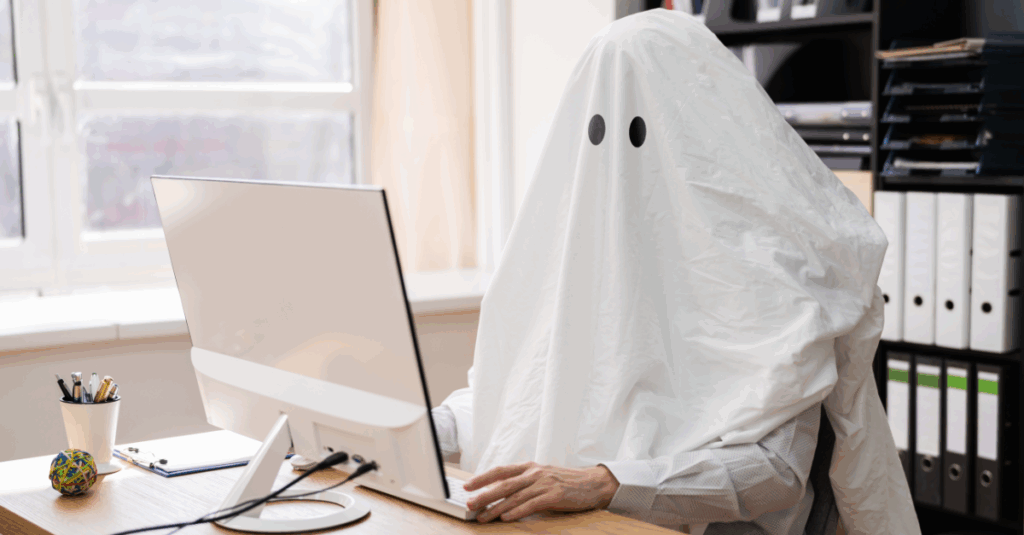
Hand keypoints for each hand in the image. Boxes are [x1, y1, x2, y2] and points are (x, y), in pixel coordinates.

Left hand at [463, 461, 619, 522]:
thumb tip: (499, 493)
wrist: (593, 483)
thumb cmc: (564, 481)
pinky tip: (506, 517)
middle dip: (484, 495)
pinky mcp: (554, 496)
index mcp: (529, 467)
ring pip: (514, 497)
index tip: (467, 486)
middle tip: (469, 504)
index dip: (482, 478)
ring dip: (496, 508)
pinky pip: (531, 504)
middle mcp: (535, 473)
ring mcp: (545, 483)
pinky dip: (517, 511)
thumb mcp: (541, 476)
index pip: (500, 471)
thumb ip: (523, 482)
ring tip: (483, 517)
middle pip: (503, 484)